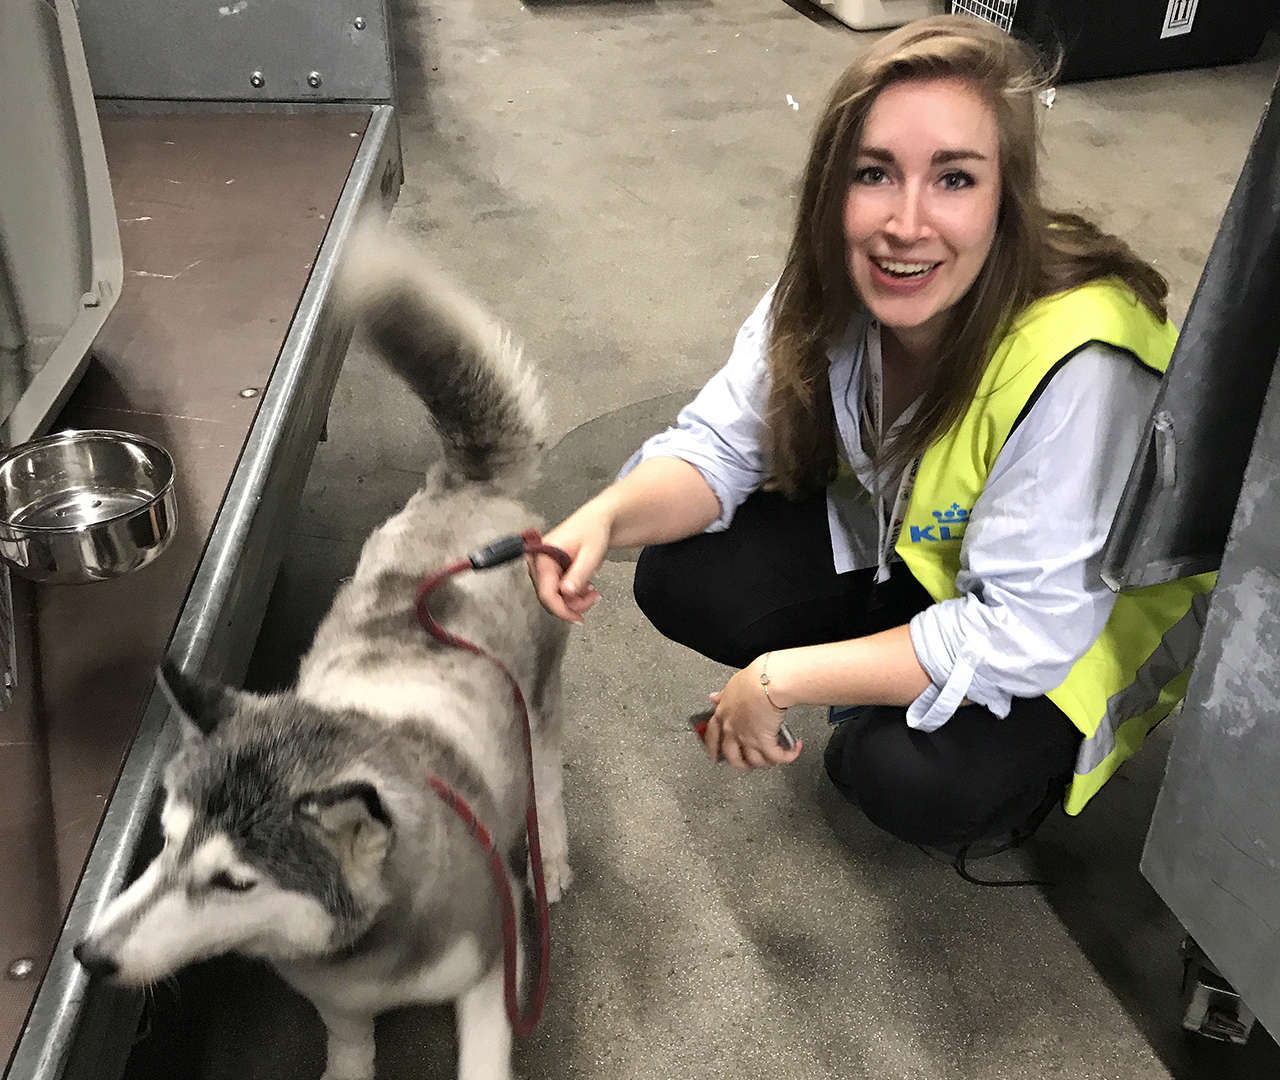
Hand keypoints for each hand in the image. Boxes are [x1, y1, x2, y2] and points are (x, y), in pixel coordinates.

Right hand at [527, 506, 606, 622]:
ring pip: (553, 597)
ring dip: (574, 599)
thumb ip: (578, 573)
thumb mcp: (591, 553)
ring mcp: (541, 567)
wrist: (595, 521)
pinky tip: (583, 585)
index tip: (577, 618)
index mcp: (543, 555)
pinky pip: (556, 591)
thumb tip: (567, 593)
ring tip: (591, 589)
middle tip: (594, 596)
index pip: (546, 593)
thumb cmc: (593, 530)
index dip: (562, 610)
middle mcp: (537, 562)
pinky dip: (572, 593)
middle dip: (573, 603)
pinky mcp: (546, 571)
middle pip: (549, 598)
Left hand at [701, 656, 802, 770]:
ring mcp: (748, 738)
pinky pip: (776, 757)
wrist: (769, 682)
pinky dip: (787, 756)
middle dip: (742, 764)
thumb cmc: (754, 679)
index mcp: (723, 715)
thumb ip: (723, 695)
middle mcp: (732, 729)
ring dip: (766, 761)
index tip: (714, 756)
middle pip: (732, 757)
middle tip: (749, 764)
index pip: (712, 737)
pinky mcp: (765, 742)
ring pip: (754, 761)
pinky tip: (792, 750)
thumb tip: (713, 697)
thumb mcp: (732, 684)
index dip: (712, 749)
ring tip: (774, 756)